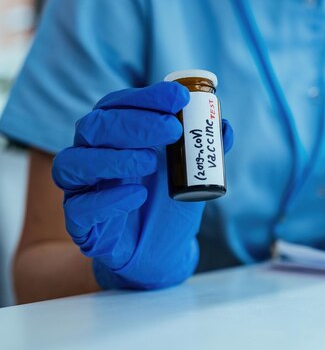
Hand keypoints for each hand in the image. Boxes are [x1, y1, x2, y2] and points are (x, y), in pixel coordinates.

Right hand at [52, 82, 233, 288]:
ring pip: (74, 162)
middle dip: (136, 123)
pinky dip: (108, 199)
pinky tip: (138, 195)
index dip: (147, 97)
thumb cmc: (170, 204)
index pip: (119, 105)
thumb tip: (225, 127)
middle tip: (172, 129)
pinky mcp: (79, 223)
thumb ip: (205, 151)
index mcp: (114, 136)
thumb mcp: (193, 174)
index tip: (180, 97)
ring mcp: (81, 188)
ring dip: (115, 158)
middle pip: (96, 126)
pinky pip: (80, 207)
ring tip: (151, 162)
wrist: (159, 253)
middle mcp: (91, 155)